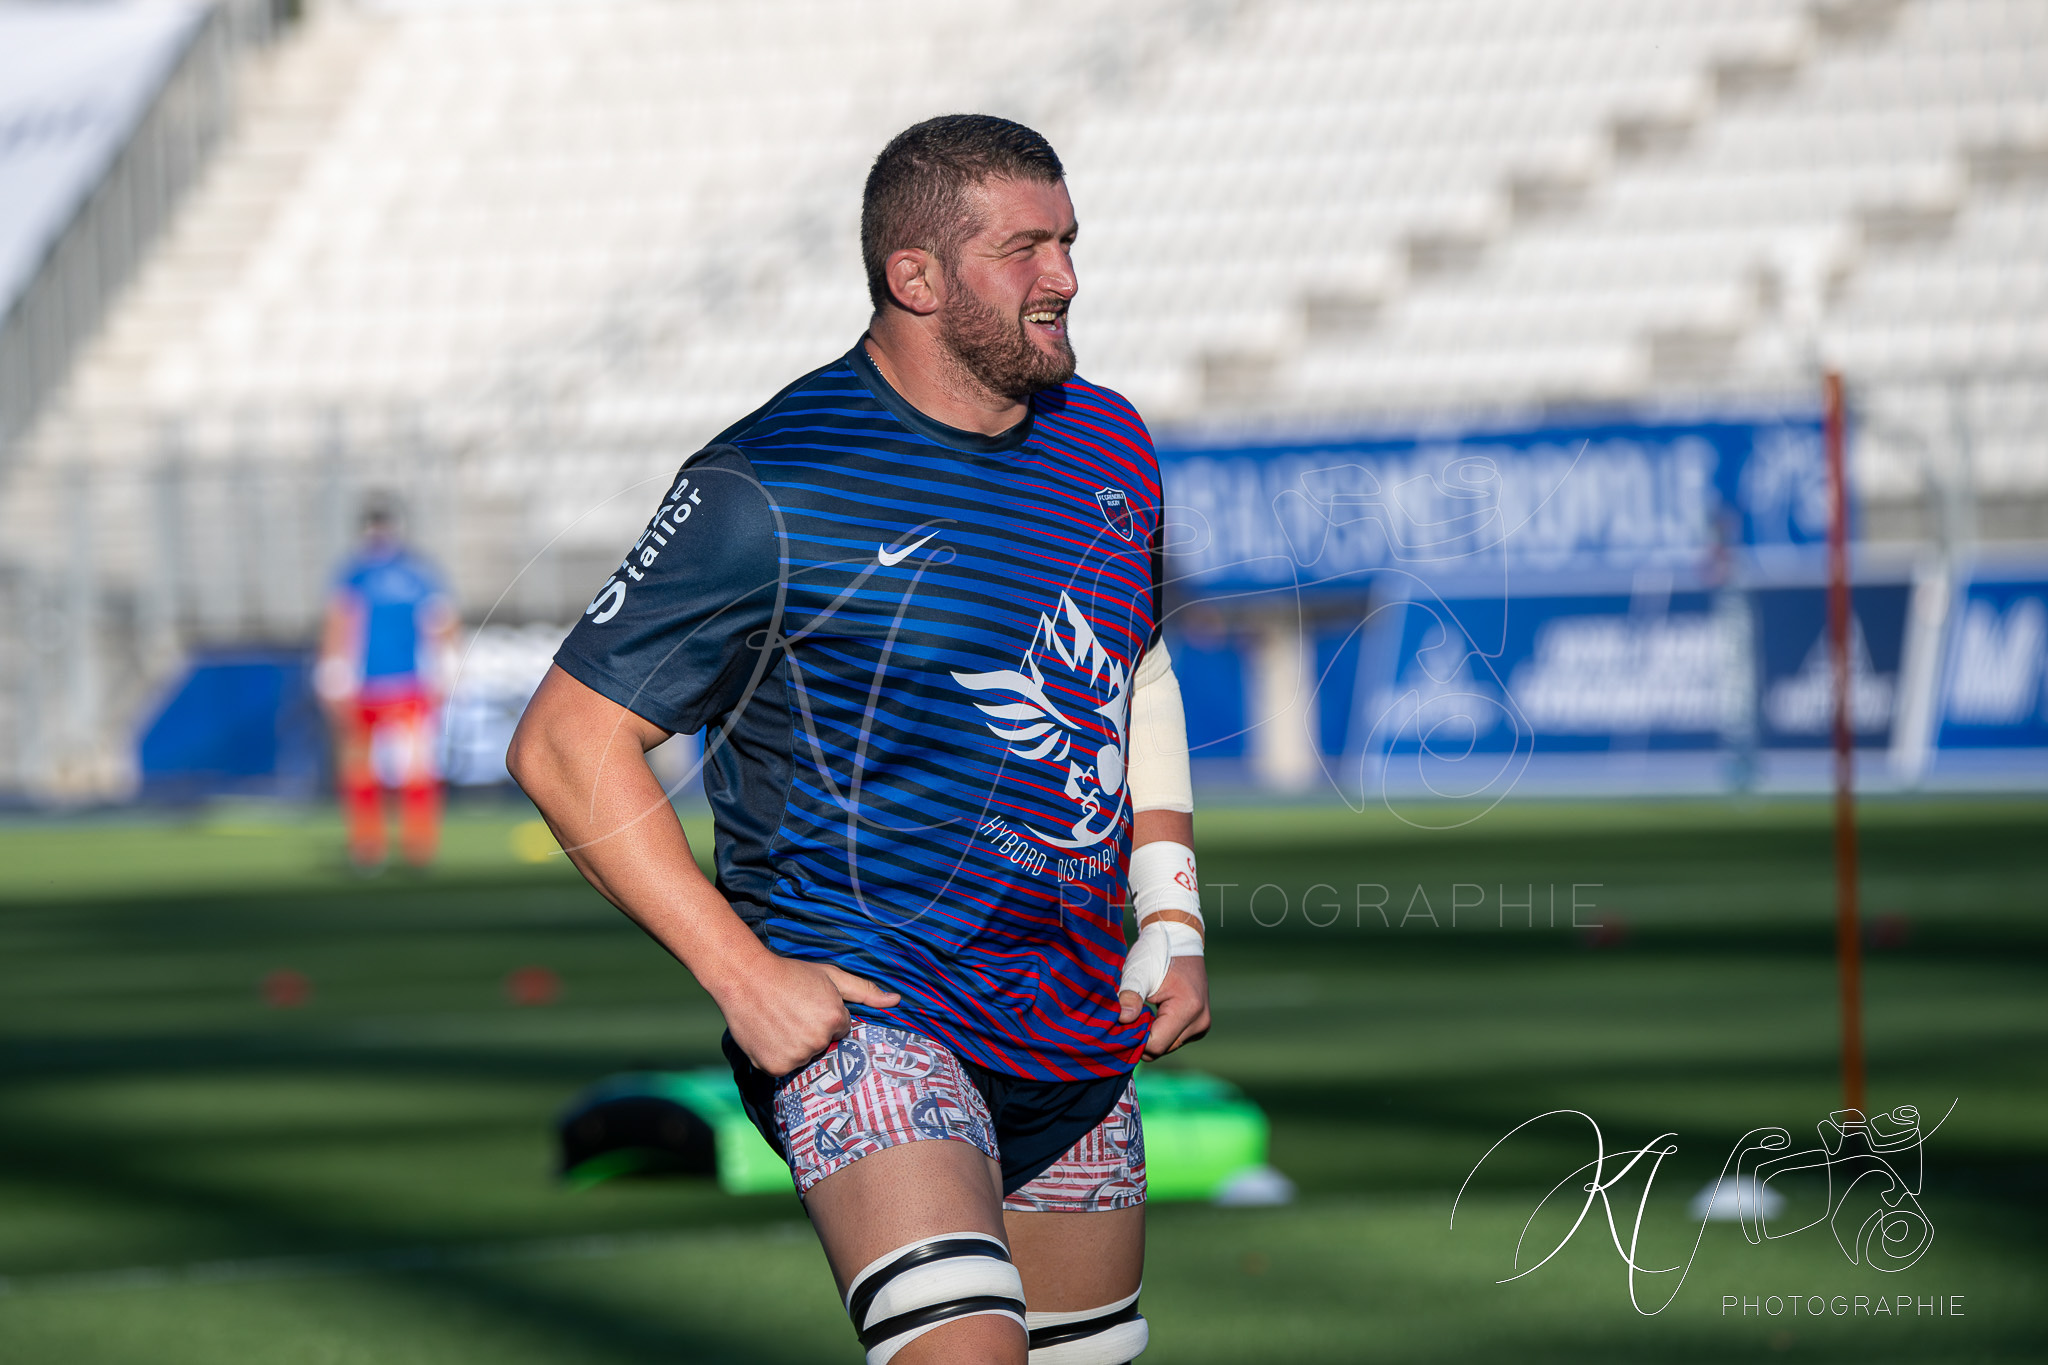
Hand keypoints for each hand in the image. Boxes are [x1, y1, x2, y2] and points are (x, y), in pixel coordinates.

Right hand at [719, 953, 899, 1075]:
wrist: (744, 977)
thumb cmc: (789, 973)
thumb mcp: (830, 975)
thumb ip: (865, 991)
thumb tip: (896, 1001)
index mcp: (834, 1019)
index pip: (840, 1028)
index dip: (825, 1015)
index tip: (808, 1004)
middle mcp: (818, 1041)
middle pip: (824, 1045)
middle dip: (812, 1031)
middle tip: (791, 1012)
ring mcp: (796, 1056)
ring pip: (804, 1058)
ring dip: (795, 1046)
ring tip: (779, 1022)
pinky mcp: (775, 1067)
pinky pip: (784, 1068)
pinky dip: (778, 1056)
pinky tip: (769, 1035)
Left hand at [1120, 954, 1209, 1060]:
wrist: (1178, 940)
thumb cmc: (1157, 953)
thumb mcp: (1139, 972)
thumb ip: (1130, 997)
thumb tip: (1122, 1020)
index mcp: (1188, 1009)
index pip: (1156, 1045)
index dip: (1135, 1038)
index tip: (1121, 1024)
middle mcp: (1200, 1021)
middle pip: (1162, 1048)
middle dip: (1142, 1037)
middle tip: (1127, 1017)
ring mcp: (1202, 1024)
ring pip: (1168, 1046)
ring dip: (1151, 1035)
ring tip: (1140, 1012)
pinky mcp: (1199, 1025)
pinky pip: (1174, 1038)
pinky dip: (1160, 1031)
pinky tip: (1152, 1014)